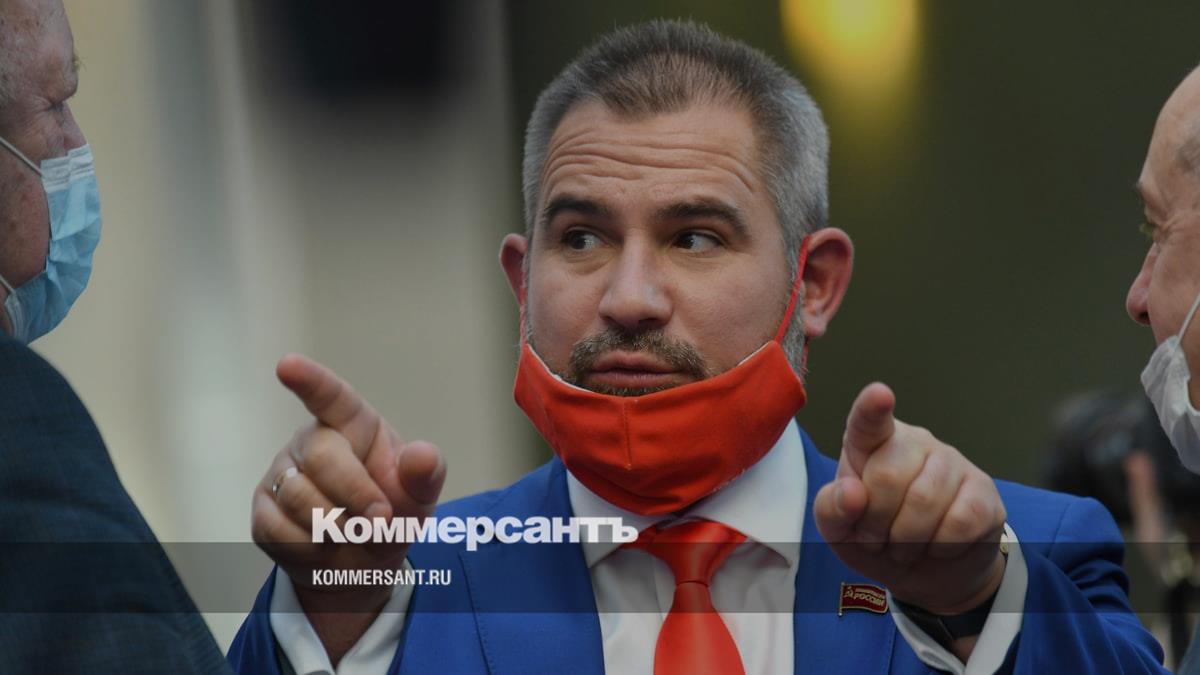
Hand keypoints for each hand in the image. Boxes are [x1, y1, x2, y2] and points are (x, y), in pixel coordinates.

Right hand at [251, 354, 445, 612]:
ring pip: (300, 498)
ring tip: (356, 536)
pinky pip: (279, 530)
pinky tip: (326, 547)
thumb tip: (423, 456)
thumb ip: (425, 474)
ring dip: (338, 528)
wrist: (364, 563)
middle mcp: (312, 441)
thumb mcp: (420, 495)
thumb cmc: (393, 513)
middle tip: (381, 521)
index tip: (287, 365)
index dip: (310, 380)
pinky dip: (312, 549)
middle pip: (322, 457)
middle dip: (357, 495)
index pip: (330, 396)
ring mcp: (283, 474)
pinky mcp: (263, 509)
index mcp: (353, 425)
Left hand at [813, 382, 1006, 616]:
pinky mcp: (984, 491)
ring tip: (903, 546)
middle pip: (888, 476)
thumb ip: (831, 509)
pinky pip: (960, 521)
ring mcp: (953, 462)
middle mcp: (915, 442)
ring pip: (925, 500)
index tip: (879, 395)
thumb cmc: (875, 538)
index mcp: (871, 443)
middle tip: (876, 540)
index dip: (872, 407)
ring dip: (906, 540)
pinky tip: (936, 546)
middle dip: (876, 523)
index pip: (869, 420)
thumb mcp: (839, 530)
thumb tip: (851, 492)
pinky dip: (941, 547)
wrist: (924, 572)